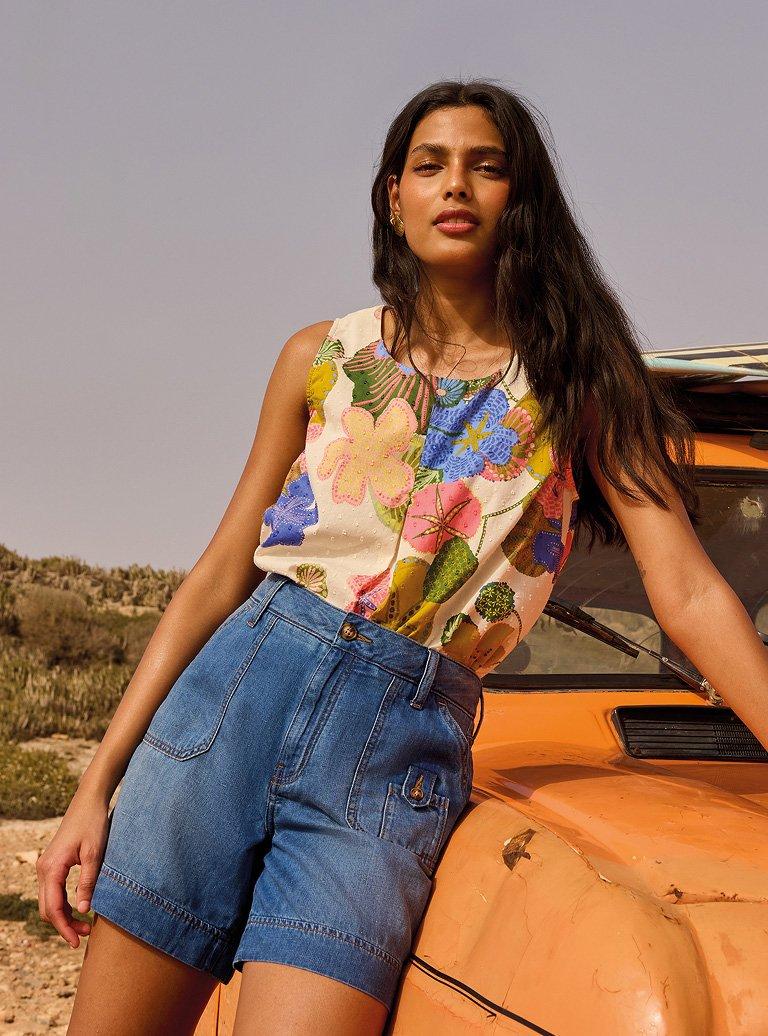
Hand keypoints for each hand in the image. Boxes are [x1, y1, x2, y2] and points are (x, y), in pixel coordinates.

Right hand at [36, 791, 112, 948]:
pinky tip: (81, 908)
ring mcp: (46, 867)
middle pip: (47, 908)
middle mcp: (43, 869)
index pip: (52, 908)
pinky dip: (64, 904)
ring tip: (87, 925)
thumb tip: (83, 911)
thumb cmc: (93, 824)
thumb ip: (88, 882)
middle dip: (64, 925)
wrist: (89, 801)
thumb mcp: (95, 853)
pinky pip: (54, 892)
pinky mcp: (53, 865)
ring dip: (65, 915)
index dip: (64, 928)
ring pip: (49, 902)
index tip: (77, 942)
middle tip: (86, 935)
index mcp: (51, 868)